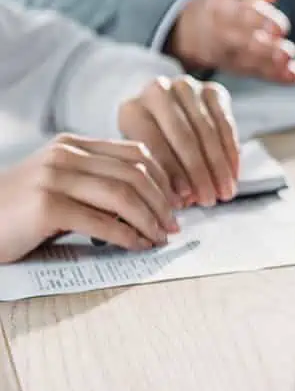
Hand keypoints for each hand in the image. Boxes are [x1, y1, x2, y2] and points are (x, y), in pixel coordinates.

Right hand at [0, 135, 179, 262]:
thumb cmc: (21, 212)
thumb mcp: (61, 185)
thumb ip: (97, 183)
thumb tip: (151, 202)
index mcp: (73, 145)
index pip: (136, 154)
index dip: (164, 179)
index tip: (176, 203)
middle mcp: (65, 155)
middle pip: (135, 174)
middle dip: (162, 203)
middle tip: (175, 226)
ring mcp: (54, 179)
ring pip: (123, 196)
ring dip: (150, 220)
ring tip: (160, 238)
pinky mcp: (47, 207)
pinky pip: (102, 222)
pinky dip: (128, 236)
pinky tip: (138, 246)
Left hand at [119, 75, 240, 207]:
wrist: (163, 110)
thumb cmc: (152, 144)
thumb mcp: (145, 159)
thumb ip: (160, 177)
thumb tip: (184, 200)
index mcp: (131, 111)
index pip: (155, 144)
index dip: (172, 174)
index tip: (187, 199)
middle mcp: (157, 92)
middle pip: (184, 137)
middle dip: (200, 173)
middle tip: (210, 200)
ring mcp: (186, 87)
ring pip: (208, 132)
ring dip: (219, 167)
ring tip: (226, 193)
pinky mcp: (212, 90)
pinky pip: (226, 125)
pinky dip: (231, 153)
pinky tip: (234, 174)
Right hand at [169, 0, 294, 83]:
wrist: (209, 27)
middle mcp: (228, 15)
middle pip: (240, 19)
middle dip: (258, 22)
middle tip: (278, 25)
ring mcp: (235, 42)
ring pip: (247, 49)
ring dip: (266, 53)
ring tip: (286, 54)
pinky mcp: (245, 64)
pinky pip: (259, 72)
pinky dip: (275, 76)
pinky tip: (294, 76)